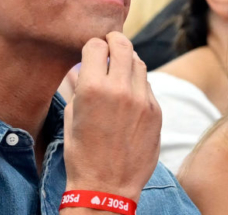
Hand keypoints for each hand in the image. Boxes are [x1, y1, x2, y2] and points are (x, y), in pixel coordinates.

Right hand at [63, 32, 160, 202]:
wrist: (107, 186)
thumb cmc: (82, 154)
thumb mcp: (71, 117)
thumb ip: (77, 87)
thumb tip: (76, 69)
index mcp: (93, 88)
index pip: (96, 45)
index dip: (92, 46)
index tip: (91, 51)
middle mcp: (120, 89)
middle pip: (122, 45)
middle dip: (114, 40)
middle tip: (110, 43)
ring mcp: (142, 100)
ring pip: (138, 62)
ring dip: (128, 60)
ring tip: (119, 68)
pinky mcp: (156, 111)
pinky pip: (147, 85)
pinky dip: (137, 82)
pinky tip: (129, 93)